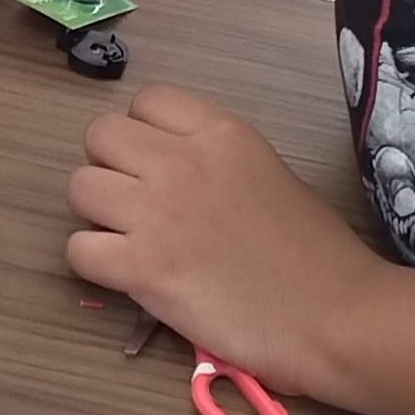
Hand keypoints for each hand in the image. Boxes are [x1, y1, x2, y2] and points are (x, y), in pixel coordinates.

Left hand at [65, 86, 382, 395]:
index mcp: (221, 133)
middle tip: (137, 204)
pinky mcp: (142, 268)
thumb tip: (174, 170)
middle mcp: (182, 162)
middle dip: (110, 167)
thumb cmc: (316, 253)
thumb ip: (217, 160)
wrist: (336, 315)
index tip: (160, 165)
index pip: (146, 100)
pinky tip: (128, 276)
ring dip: (97, 214)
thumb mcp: (269, 172)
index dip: (144, 133)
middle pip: (99, 135)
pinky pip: (79, 249)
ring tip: (128, 239)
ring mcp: (157, 214)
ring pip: (79, 187)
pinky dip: (94, 263)